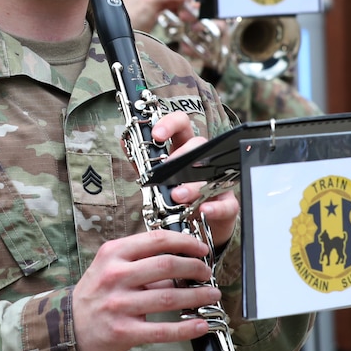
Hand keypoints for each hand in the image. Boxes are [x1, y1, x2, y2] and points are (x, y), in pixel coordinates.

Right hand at [72, 229, 218, 350]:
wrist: (69, 326)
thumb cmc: (95, 294)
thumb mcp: (110, 267)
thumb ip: (140, 260)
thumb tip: (181, 258)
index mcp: (113, 254)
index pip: (156, 240)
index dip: (185, 242)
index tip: (201, 248)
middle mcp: (115, 276)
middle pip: (167, 265)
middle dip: (195, 268)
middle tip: (206, 273)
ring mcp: (119, 304)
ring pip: (169, 297)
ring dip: (197, 296)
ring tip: (212, 296)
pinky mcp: (124, 331)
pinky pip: (162, 330)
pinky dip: (186, 328)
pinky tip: (201, 325)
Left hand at [151, 110, 239, 251]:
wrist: (195, 226)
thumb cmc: (176, 195)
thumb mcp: (156, 176)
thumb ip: (142, 160)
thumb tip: (124, 142)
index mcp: (184, 149)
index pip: (182, 125)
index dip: (170, 124)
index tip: (156, 135)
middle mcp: (203, 161)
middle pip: (198, 145)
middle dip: (181, 157)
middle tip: (166, 171)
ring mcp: (217, 181)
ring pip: (210, 174)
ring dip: (192, 186)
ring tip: (177, 196)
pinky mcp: (226, 204)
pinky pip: (226, 203)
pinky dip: (215, 207)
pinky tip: (203, 210)